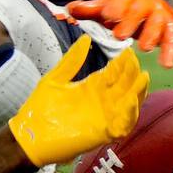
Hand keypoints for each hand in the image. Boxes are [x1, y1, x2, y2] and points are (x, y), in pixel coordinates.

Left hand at [8, 36, 148, 167]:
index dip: (121, 62)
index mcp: (92, 87)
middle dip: (132, 74)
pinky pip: (123, 125)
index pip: (113, 73)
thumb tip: (86, 37)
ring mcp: (104, 117)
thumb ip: (72, 61)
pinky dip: (130, 114)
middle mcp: (102, 101)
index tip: (127, 50)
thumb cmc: (40, 108)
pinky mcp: (103, 133)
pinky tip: (131, 101)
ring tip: (142, 78)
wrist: (29, 135)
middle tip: (135, 61)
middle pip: (125, 86)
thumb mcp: (56, 79)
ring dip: (137, 92)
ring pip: (129, 104)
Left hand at [67, 0, 172, 67]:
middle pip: (138, 12)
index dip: (113, 7)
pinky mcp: (170, 29)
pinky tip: (167, 65)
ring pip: (157, 24)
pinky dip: (170, 52)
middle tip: (120, 35)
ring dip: (151, 35)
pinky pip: (171, 40)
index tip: (105, 14)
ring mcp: (159, 16)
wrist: (156, 2)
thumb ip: (90, 10)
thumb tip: (69, 9)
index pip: (119, 1)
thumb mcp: (108, 6)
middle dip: (130, 22)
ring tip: (145, 47)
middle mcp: (144, 5)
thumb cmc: (125, 8)